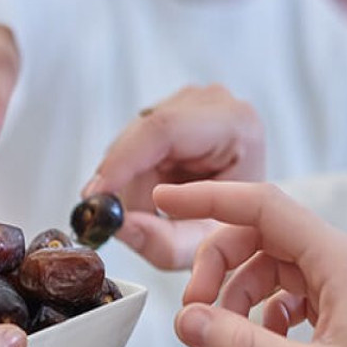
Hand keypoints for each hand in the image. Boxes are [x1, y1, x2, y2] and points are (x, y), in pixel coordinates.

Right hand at [88, 85, 264, 269]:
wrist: (250, 212)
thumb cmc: (238, 223)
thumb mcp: (203, 244)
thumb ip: (162, 242)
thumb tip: (119, 226)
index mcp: (236, 125)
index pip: (164, 130)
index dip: (122, 161)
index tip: (96, 195)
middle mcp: (214, 102)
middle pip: (142, 136)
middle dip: (122, 182)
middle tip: (113, 220)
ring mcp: (191, 102)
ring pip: (131, 141)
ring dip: (128, 182)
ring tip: (150, 212)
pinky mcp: (172, 110)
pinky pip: (133, 143)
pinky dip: (132, 175)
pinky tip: (151, 193)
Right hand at [156, 181, 346, 346]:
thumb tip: (184, 322)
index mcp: (339, 260)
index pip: (262, 206)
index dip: (209, 200)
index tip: (163, 201)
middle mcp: (339, 262)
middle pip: (256, 236)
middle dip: (216, 267)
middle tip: (192, 312)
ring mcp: (338, 285)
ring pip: (265, 267)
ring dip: (234, 296)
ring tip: (224, 338)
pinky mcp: (336, 310)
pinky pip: (281, 294)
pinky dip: (258, 314)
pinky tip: (260, 345)